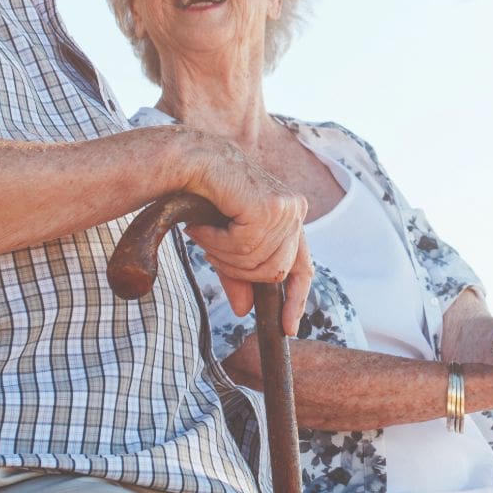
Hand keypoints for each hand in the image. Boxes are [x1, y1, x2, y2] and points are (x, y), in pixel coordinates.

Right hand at [180, 133, 311, 339]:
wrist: (189, 164)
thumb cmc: (206, 200)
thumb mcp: (225, 246)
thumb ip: (239, 276)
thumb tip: (243, 311)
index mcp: (291, 220)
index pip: (303, 268)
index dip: (297, 300)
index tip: (288, 328)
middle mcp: (295, 212)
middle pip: (274, 273)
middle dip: (238, 271)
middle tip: (212, 251)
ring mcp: (286, 209)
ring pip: (257, 263)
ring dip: (223, 255)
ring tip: (206, 234)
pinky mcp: (270, 207)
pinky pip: (244, 249)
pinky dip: (217, 242)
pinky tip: (205, 225)